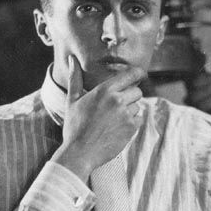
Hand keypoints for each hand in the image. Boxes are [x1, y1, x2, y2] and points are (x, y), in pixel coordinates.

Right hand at [52, 56, 145, 180]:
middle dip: (130, 96)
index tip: (139, 76)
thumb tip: (71, 58)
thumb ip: (75, 78)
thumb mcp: (72, 100)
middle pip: (137, 91)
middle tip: (118, 105)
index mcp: (104, 90)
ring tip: (112, 120)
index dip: (138, 74)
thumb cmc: (74, 126)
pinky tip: (117, 128)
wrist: (80, 152)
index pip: (131, 75)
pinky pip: (138, 120)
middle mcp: (117, 100)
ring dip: (130, 111)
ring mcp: (125, 115)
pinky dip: (131, 123)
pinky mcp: (131, 129)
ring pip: (137, 107)